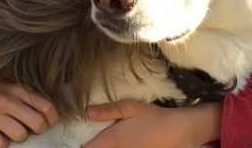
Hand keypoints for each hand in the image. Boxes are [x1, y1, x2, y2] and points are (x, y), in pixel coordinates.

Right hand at [0, 36, 58, 147]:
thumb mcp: (10, 83)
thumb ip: (27, 95)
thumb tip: (47, 113)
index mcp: (17, 89)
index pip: (47, 106)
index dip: (52, 118)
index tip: (48, 121)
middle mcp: (8, 101)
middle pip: (38, 123)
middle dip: (38, 130)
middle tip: (31, 128)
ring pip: (21, 135)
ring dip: (20, 137)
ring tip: (13, 131)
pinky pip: (0, 145)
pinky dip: (1, 144)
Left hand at [83, 100, 221, 147]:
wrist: (178, 132)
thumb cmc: (152, 117)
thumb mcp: (129, 107)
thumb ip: (107, 110)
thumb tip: (86, 112)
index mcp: (113, 140)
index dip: (81, 146)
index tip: (74, 141)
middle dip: (91, 146)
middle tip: (87, 140)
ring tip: (97, 142)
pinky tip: (117, 144)